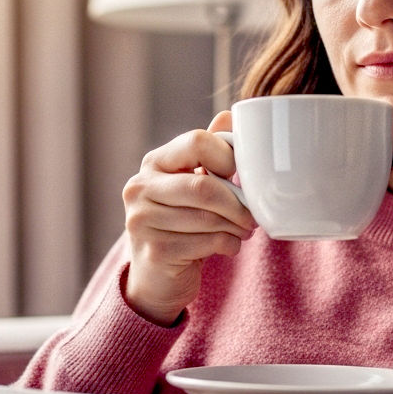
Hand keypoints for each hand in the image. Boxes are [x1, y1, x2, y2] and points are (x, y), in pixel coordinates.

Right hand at [121, 111, 255, 325]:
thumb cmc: (181, 224)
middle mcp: (139, 188)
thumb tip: (229, 115)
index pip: (196, 142)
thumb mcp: (192, 184)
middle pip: (204, 186)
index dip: (227, 157)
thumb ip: (210, 152)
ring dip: (236, 227)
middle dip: (238, 203)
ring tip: (243, 230)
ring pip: (208, 218)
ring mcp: (141, 221)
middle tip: (253, 215)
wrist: (157, 278)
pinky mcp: (154, 251)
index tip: (237, 176)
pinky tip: (228, 247)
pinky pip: (206, 243)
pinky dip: (228, 245)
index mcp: (153, 163)